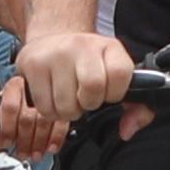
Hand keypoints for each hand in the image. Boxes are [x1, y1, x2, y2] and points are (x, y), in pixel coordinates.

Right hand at [4, 30, 133, 151]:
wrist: (54, 39)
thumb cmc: (88, 63)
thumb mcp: (115, 74)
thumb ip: (136, 107)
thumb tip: (128, 130)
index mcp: (109, 47)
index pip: (120, 74)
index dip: (115, 93)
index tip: (108, 92)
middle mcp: (82, 45)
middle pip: (92, 89)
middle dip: (89, 104)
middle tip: (85, 97)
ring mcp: (55, 54)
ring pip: (66, 105)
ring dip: (68, 111)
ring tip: (68, 95)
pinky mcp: (33, 65)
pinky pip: (45, 107)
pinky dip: (50, 111)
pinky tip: (54, 95)